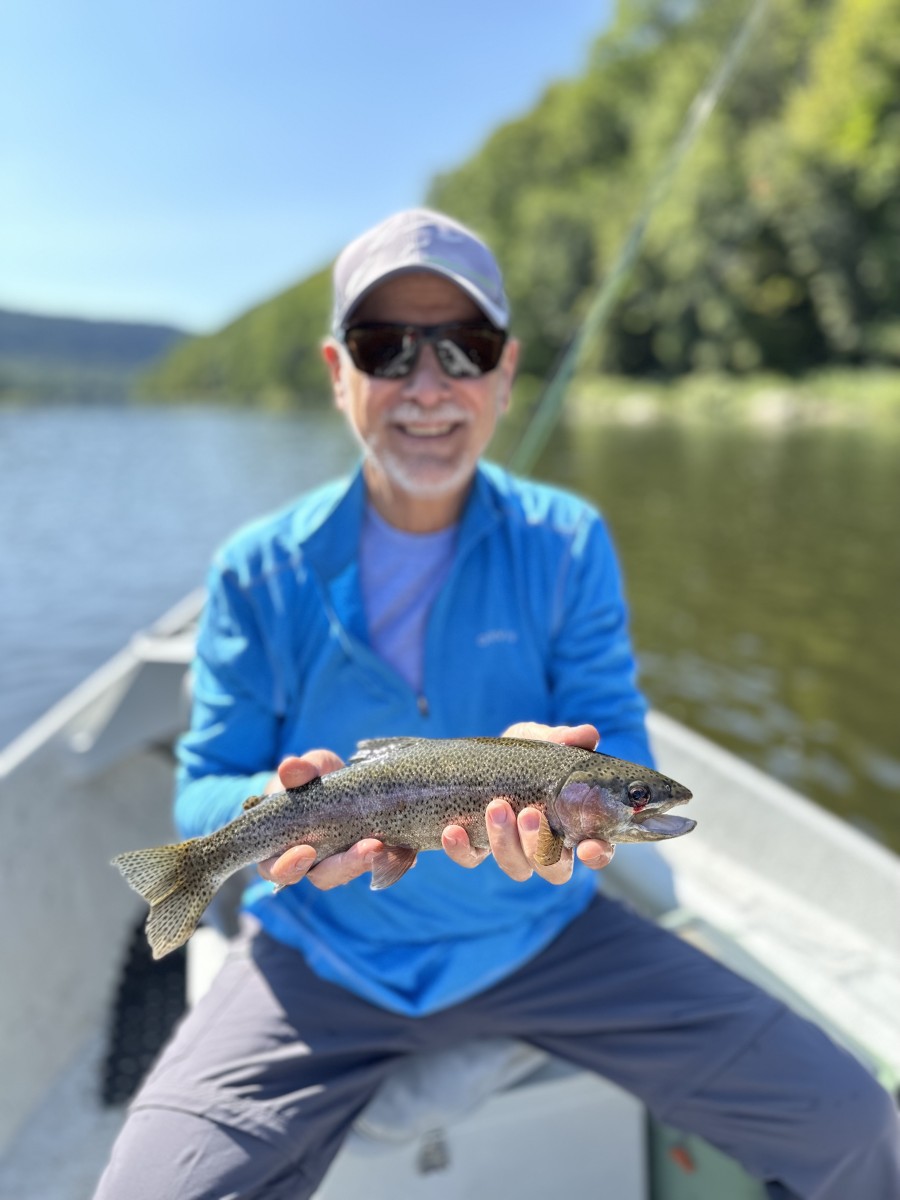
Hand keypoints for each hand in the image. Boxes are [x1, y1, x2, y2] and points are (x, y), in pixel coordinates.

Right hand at [257, 751, 384, 890]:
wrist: (339, 780)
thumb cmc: (311, 779)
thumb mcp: (306, 770)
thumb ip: (299, 771)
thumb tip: (289, 767)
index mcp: (282, 849)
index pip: (277, 870)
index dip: (288, 866)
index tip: (306, 851)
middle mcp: (312, 864)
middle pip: (323, 877)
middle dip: (346, 866)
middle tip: (369, 848)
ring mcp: (342, 862)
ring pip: (353, 873)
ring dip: (372, 861)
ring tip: (388, 844)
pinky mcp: (371, 856)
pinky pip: (382, 864)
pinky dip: (394, 858)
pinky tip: (408, 850)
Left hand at [441, 722, 613, 883]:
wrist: (483, 756)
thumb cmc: (526, 752)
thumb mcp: (541, 740)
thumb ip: (563, 739)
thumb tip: (587, 735)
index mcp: (575, 823)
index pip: (597, 850)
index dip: (596, 855)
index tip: (587, 847)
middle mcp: (548, 846)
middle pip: (554, 869)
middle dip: (541, 846)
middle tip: (529, 813)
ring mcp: (514, 850)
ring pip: (517, 868)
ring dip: (505, 843)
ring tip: (495, 807)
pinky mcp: (479, 848)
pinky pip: (472, 859)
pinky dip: (462, 850)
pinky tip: (453, 830)